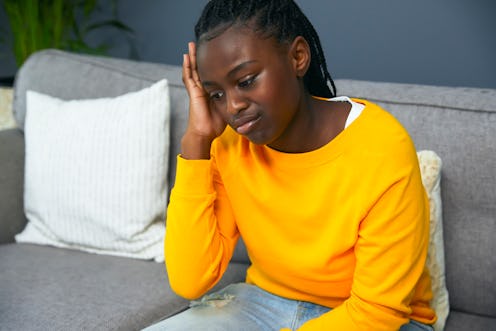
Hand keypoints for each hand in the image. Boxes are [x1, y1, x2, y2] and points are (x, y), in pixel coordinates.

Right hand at [181, 42, 226, 158]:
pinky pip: (188, 77)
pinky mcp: (193, 93)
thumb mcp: (228, 108)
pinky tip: (186, 57)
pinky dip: (187, 67)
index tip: (215, 52)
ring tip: (191, 45)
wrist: (205, 132)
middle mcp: (202, 88)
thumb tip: (247, 97)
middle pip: (200, 68)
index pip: (210, 73)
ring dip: (192, 57)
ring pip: (193, 70)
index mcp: (210, 91)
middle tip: (201, 42)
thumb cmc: (215, 124)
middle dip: (200, 56)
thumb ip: (234, 100)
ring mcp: (196, 90)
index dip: (211, 63)